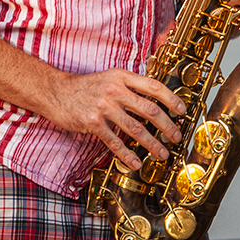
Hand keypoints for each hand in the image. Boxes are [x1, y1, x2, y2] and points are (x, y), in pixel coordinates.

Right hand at [48, 68, 186, 170]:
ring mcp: (104, 106)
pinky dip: (127, 154)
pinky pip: (114, 142)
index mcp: (122, 77)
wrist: (56, 92)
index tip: (183, 111)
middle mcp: (115, 90)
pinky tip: (136, 162)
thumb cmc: (87, 87)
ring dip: (152, 143)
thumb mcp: (110, 78)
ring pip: (135, 129)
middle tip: (176, 137)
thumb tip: (155, 99)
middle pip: (149, 110)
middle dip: (167, 126)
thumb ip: (131, 85)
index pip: (154, 87)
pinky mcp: (92, 122)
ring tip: (162, 153)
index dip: (172, 99)